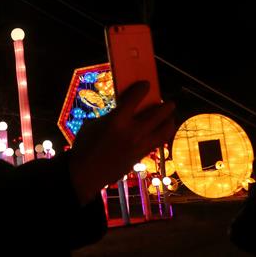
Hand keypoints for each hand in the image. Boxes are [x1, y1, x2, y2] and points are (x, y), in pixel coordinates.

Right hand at [68, 81, 175, 203]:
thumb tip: (120, 113)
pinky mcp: (140, 156)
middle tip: (169, 102)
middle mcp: (132, 131)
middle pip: (157, 115)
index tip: (146, 84)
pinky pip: (156, 142)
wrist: (86, 172)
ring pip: (163, 131)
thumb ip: (110, 117)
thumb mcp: (93, 124)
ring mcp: (139, 145)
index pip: (135, 99)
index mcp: (117, 120)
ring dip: (169, 122)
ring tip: (170, 117)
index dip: (142, 89)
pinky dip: (161, 135)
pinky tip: (160, 132)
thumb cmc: (85, 145)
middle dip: (166, 106)